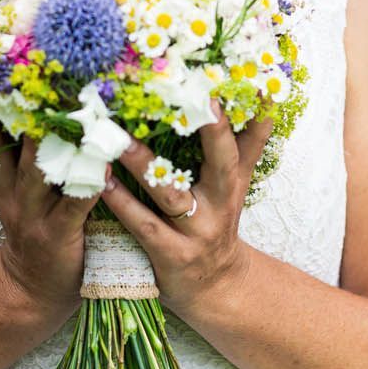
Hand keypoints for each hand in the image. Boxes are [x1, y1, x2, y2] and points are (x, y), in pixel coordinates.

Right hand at [0, 78, 103, 315]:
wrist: (34, 287)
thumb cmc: (32, 221)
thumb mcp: (9, 183)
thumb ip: (10, 145)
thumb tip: (13, 97)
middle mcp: (8, 188)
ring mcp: (32, 211)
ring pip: (34, 170)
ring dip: (42, 140)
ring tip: (52, 109)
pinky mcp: (59, 232)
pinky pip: (74, 205)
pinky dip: (86, 184)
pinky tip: (102, 165)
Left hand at [100, 102, 274, 318]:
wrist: (217, 288)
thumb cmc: (218, 223)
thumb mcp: (237, 185)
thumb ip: (247, 143)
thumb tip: (265, 98)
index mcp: (235, 182)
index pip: (248, 141)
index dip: (250, 113)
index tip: (243, 80)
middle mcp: (222, 203)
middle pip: (222, 162)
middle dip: (211, 129)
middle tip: (192, 95)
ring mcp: (198, 231)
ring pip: (172, 193)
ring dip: (145, 165)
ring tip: (119, 140)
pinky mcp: (172, 254)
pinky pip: (144, 225)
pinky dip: (122, 203)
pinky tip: (102, 183)